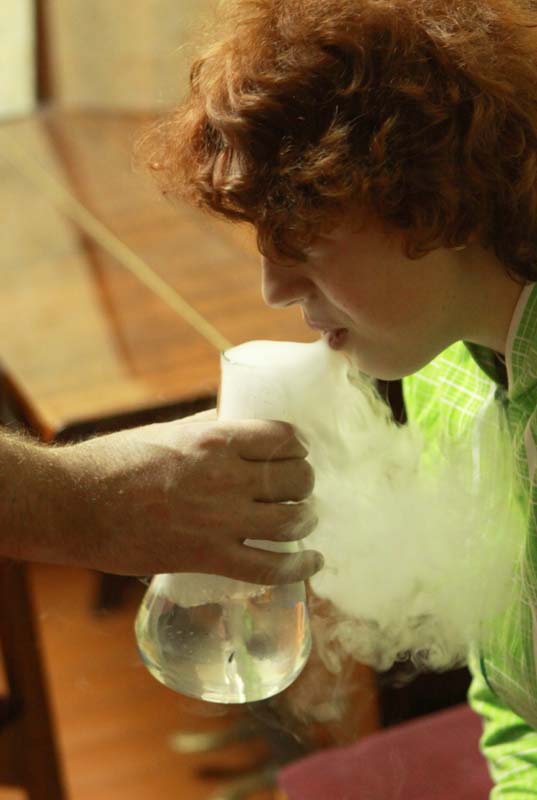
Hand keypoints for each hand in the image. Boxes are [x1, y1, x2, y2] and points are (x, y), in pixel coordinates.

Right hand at [51, 413, 320, 583]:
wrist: (75, 505)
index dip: (298, 446)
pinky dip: (299, 568)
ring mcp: (220, 520)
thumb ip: (207, 427)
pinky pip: (270, 567)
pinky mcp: (209, 557)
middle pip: (295, 478)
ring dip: (306, 518)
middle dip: (305, 482)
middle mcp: (226, 477)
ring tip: (304, 518)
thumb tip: (235, 424)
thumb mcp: (166, 431)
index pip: (284, 438)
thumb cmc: (113, 462)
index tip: (298, 453)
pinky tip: (312, 563)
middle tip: (299, 487)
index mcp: (215, 439)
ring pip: (291, 520)